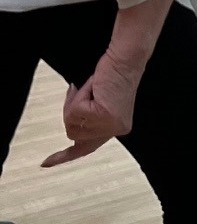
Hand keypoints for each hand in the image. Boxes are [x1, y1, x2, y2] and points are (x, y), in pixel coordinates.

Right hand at [42, 52, 140, 166]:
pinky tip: (92, 86)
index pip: (87, 148)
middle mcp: (116, 131)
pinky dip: (78, 95)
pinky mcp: (104, 116)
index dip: (64, 156)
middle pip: (73, 133)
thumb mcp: (99, 102)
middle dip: (70, 112)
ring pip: (71, 122)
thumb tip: (72, 134)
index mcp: (116, 129)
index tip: (45, 164)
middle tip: (82, 91)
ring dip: (74, 102)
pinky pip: (75, 110)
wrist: (125, 59)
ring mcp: (110, 125)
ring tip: (90, 88)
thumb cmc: (112, 75)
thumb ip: (88, 119)